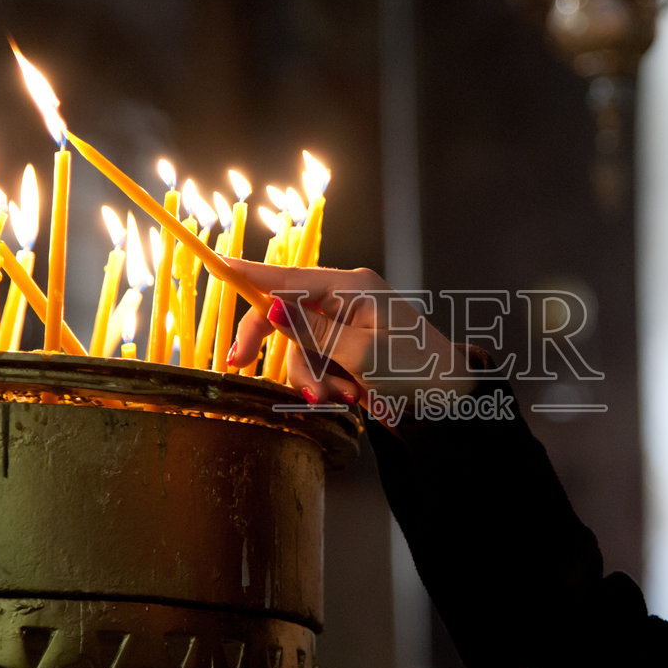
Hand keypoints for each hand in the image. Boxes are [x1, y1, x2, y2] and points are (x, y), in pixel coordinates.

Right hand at [227, 262, 470, 408]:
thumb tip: (273, 308)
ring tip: (347, 396)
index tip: (216, 265)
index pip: (289, 278)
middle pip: (285, 318)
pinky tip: (352, 397)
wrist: (452, 402)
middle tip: (237, 367)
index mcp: (353, 288)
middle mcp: (346, 302)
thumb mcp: (364, 353)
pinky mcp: (348, 353)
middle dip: (281, 350)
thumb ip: (314, 332)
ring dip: (314, 378)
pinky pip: (316, 367)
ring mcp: (347, 328)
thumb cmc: (419, 371)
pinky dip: (326, 386)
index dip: (250, 275)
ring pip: (299, 351)